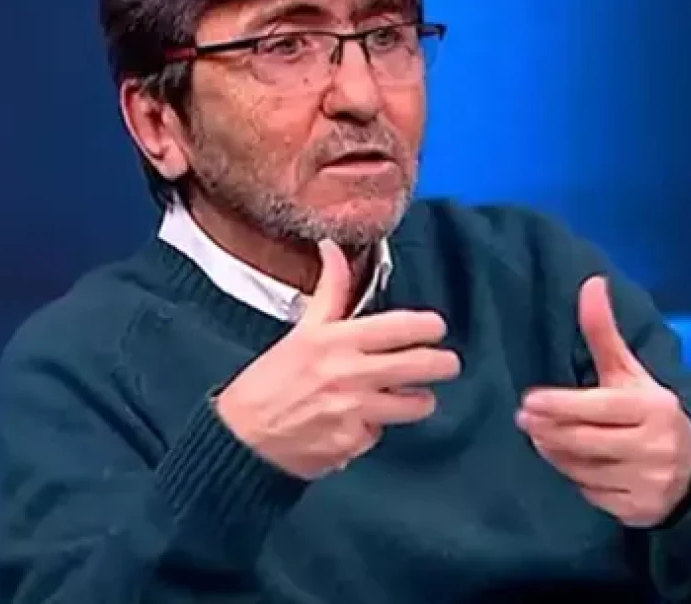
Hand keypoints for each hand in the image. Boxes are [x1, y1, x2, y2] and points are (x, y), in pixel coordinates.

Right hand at [215, 240, 460, 479]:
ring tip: (411, 396)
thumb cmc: (271, 380)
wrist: (243, 437)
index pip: (400, 326)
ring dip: (418, 400)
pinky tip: (359, 423)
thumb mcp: (302, 330)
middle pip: (421, 365)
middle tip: (447, 363)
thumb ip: (330, 291)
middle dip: (444, 363)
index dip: (428, 326)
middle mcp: (350, 373)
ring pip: (415, 404)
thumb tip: (332, 248)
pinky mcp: (354, 443)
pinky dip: (375, 429)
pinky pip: (382, 433)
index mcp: (337, 340)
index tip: (436, 327)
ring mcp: (355, 411)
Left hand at [516, 277, 690, 527]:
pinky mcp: (639, 510)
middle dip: (549, 430)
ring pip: (583, 469)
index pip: (599, 408)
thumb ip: (604, 333)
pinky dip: (575, 478)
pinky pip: (592, 494)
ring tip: (541, 438)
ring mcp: (647, 482)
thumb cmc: (649, 413)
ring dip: (556, 454)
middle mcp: (653, 447)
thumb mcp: (630, 373)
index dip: (561, 405)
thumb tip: (591, 283)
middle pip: (585, 441)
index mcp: (653, 409)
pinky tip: (569, 463)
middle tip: (523, 420)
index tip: (529, 401)